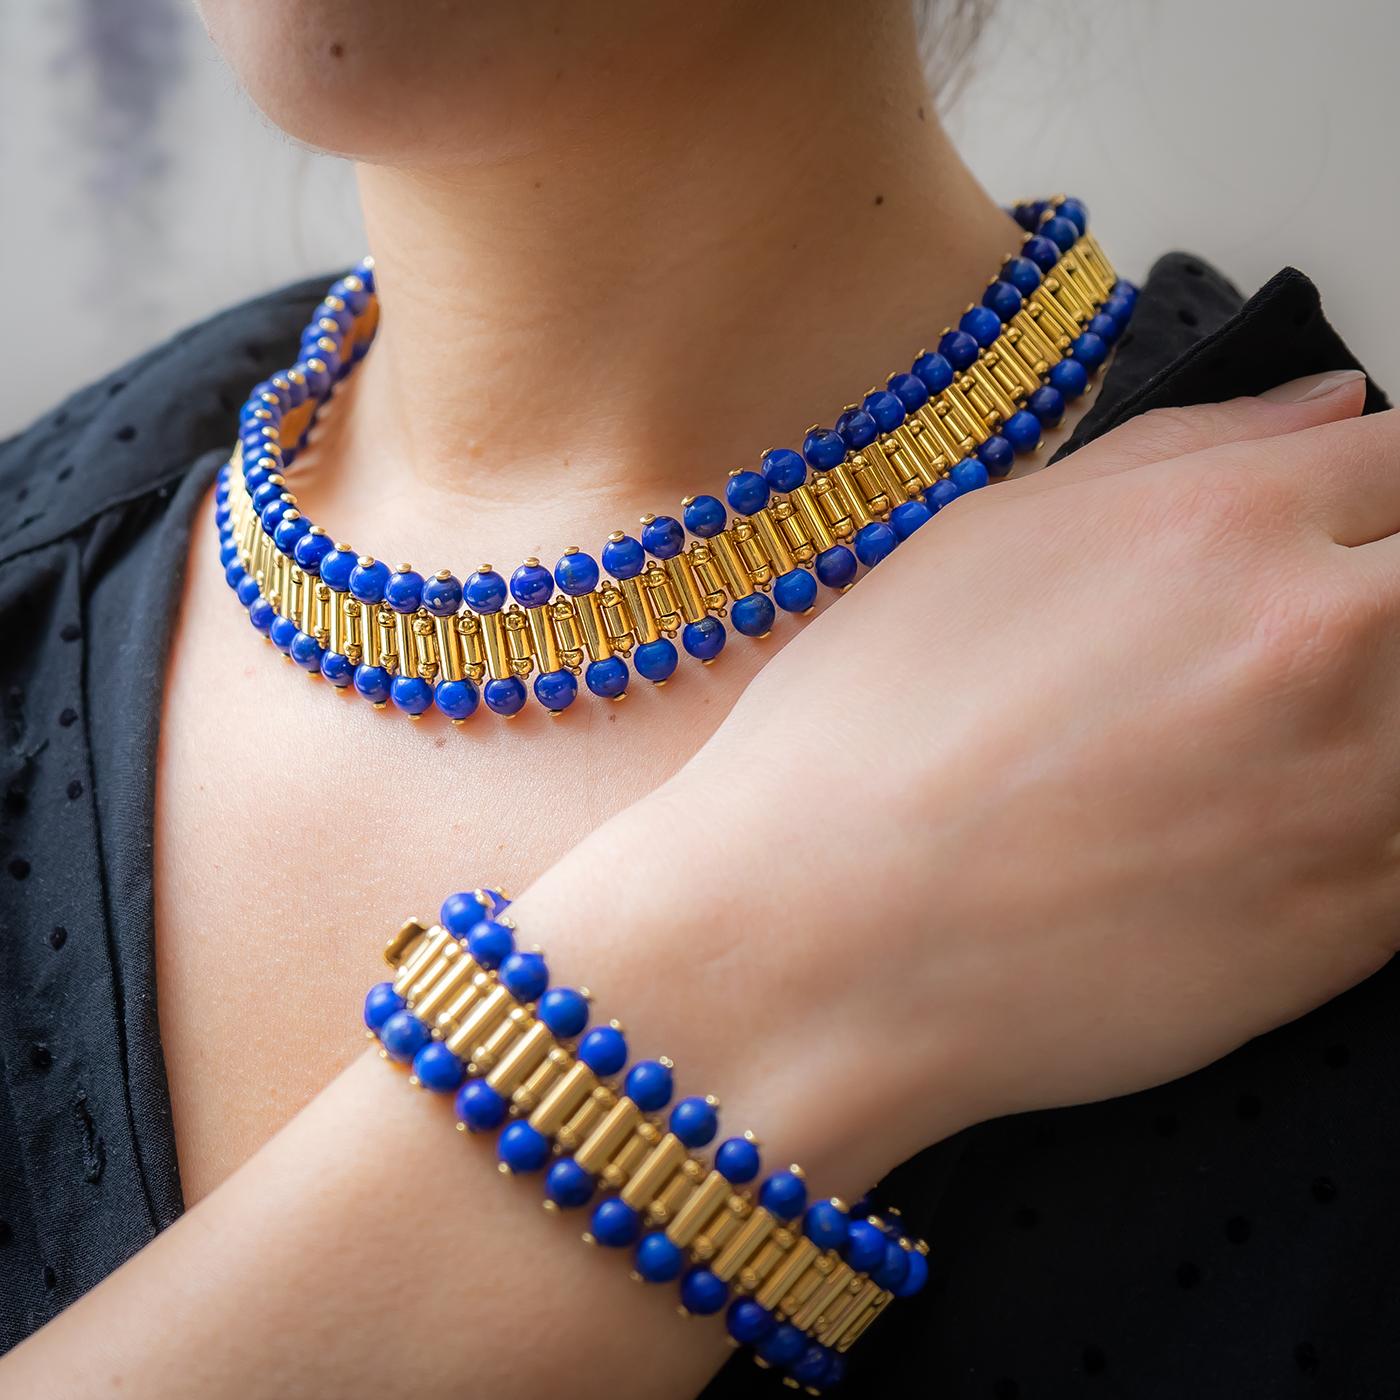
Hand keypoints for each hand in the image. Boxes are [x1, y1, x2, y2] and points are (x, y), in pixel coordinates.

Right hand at [521, 371, 1399, 1192]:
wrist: (823, 944)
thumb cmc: (862, 744)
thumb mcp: (982, 539)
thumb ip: (1178, 452)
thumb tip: (1324, 415)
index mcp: (1223, 524)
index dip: (1372, 499)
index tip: (1342, 533)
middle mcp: (1319, 641)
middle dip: (1377, 597)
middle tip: (1260, 660)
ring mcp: (1356, 793)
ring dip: (1366, 718)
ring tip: (1219, 758)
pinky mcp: (1355, 926)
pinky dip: (1354, 826)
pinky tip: (1227, 841)